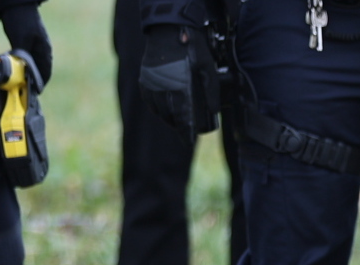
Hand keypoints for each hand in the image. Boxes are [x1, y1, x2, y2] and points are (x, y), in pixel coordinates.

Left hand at [0, 2, 52, 86]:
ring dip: (25, 72)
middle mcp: (42, 50)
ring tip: (16, 80)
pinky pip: (26, 58)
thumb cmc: (21, 21)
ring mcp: (35, 46)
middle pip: (39, 70)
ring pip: (32, 65)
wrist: (16, 5)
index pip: (45, 73)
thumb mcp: (21, 40)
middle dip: (32, 80)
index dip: (40, 84)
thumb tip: (22, 73)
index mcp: (44, 51)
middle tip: (22, 88)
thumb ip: (23, 57)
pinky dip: (21, 64)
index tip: (32, 93)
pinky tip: (13, 67)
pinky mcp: (27, 43)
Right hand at [138, 24, 210, 138]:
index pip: (181, 116)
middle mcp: (163, 87)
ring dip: (165, 118)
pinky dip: (154, 106)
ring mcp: (151, 82)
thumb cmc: (192, 48)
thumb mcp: (207, 67)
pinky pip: (148, 97)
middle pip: (169, 115)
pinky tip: (160, 110)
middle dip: (177, 126)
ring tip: (174, 123)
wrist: (169, 28)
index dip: (185, 131)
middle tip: (185, 132)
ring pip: (157, 108)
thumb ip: (212, 90)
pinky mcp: (145, 76)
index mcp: (179, 87)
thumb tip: (214, 111)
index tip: (189, 140)